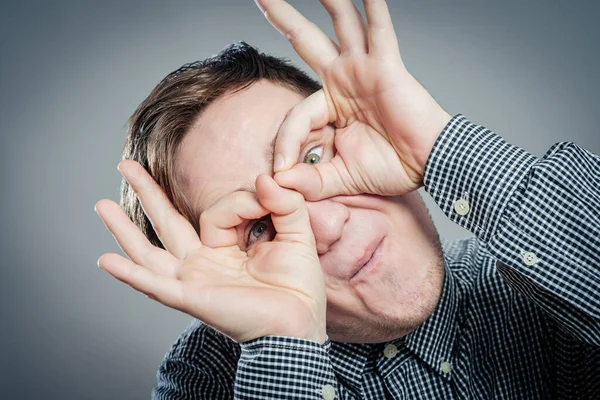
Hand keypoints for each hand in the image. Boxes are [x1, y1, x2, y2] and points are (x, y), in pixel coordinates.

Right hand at [95, 160, 325, 342]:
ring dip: (124, 229)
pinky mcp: (192, 298)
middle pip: (167, 223)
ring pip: (150, 251)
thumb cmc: (298, 287)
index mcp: (225, 248)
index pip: (218, 210)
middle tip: (125, 165)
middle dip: (146, 194)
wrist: (300, 325)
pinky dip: (130, 275)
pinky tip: (105, 261)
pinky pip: (156, 286)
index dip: (244, 200)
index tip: (269, 197)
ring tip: (100, 205)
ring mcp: (194, 280)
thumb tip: (264, 178)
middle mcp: (203, 262)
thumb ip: (285, 204)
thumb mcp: (297, 235)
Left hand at [255, 0, 451, 198]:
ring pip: (340, 25)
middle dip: (284, 18)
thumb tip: (278, 182)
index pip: (295, 116)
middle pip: (306, 42)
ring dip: (328, 0)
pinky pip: (378, 32)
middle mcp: (344, 80)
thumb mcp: (340, 178)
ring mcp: (364, 69)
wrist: (427, 165)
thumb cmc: (390, 168)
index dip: (285, 143)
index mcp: (332, 105)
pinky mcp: (386, 67)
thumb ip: (310, 181)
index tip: (282, 171)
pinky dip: (373, 8)